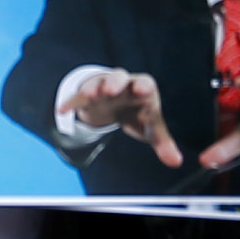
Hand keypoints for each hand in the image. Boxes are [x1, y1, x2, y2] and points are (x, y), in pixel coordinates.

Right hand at [65, 68, 182, 169]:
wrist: (116, 102)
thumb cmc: (138, 112)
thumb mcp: (150, 127)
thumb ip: (163, 142)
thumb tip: (176, 162)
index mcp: (142, 89)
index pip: (145, 83)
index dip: (144, 86)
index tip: (142, 90)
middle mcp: (123, 84)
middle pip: (119, 77)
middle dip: (115, 82)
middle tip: (112, 90)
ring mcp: (103, 87)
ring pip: (98, 83)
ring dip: (94, 88)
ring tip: (91, 95)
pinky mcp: (87, 95)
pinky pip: (78, 96)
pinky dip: (71, 102)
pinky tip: (63, 109)